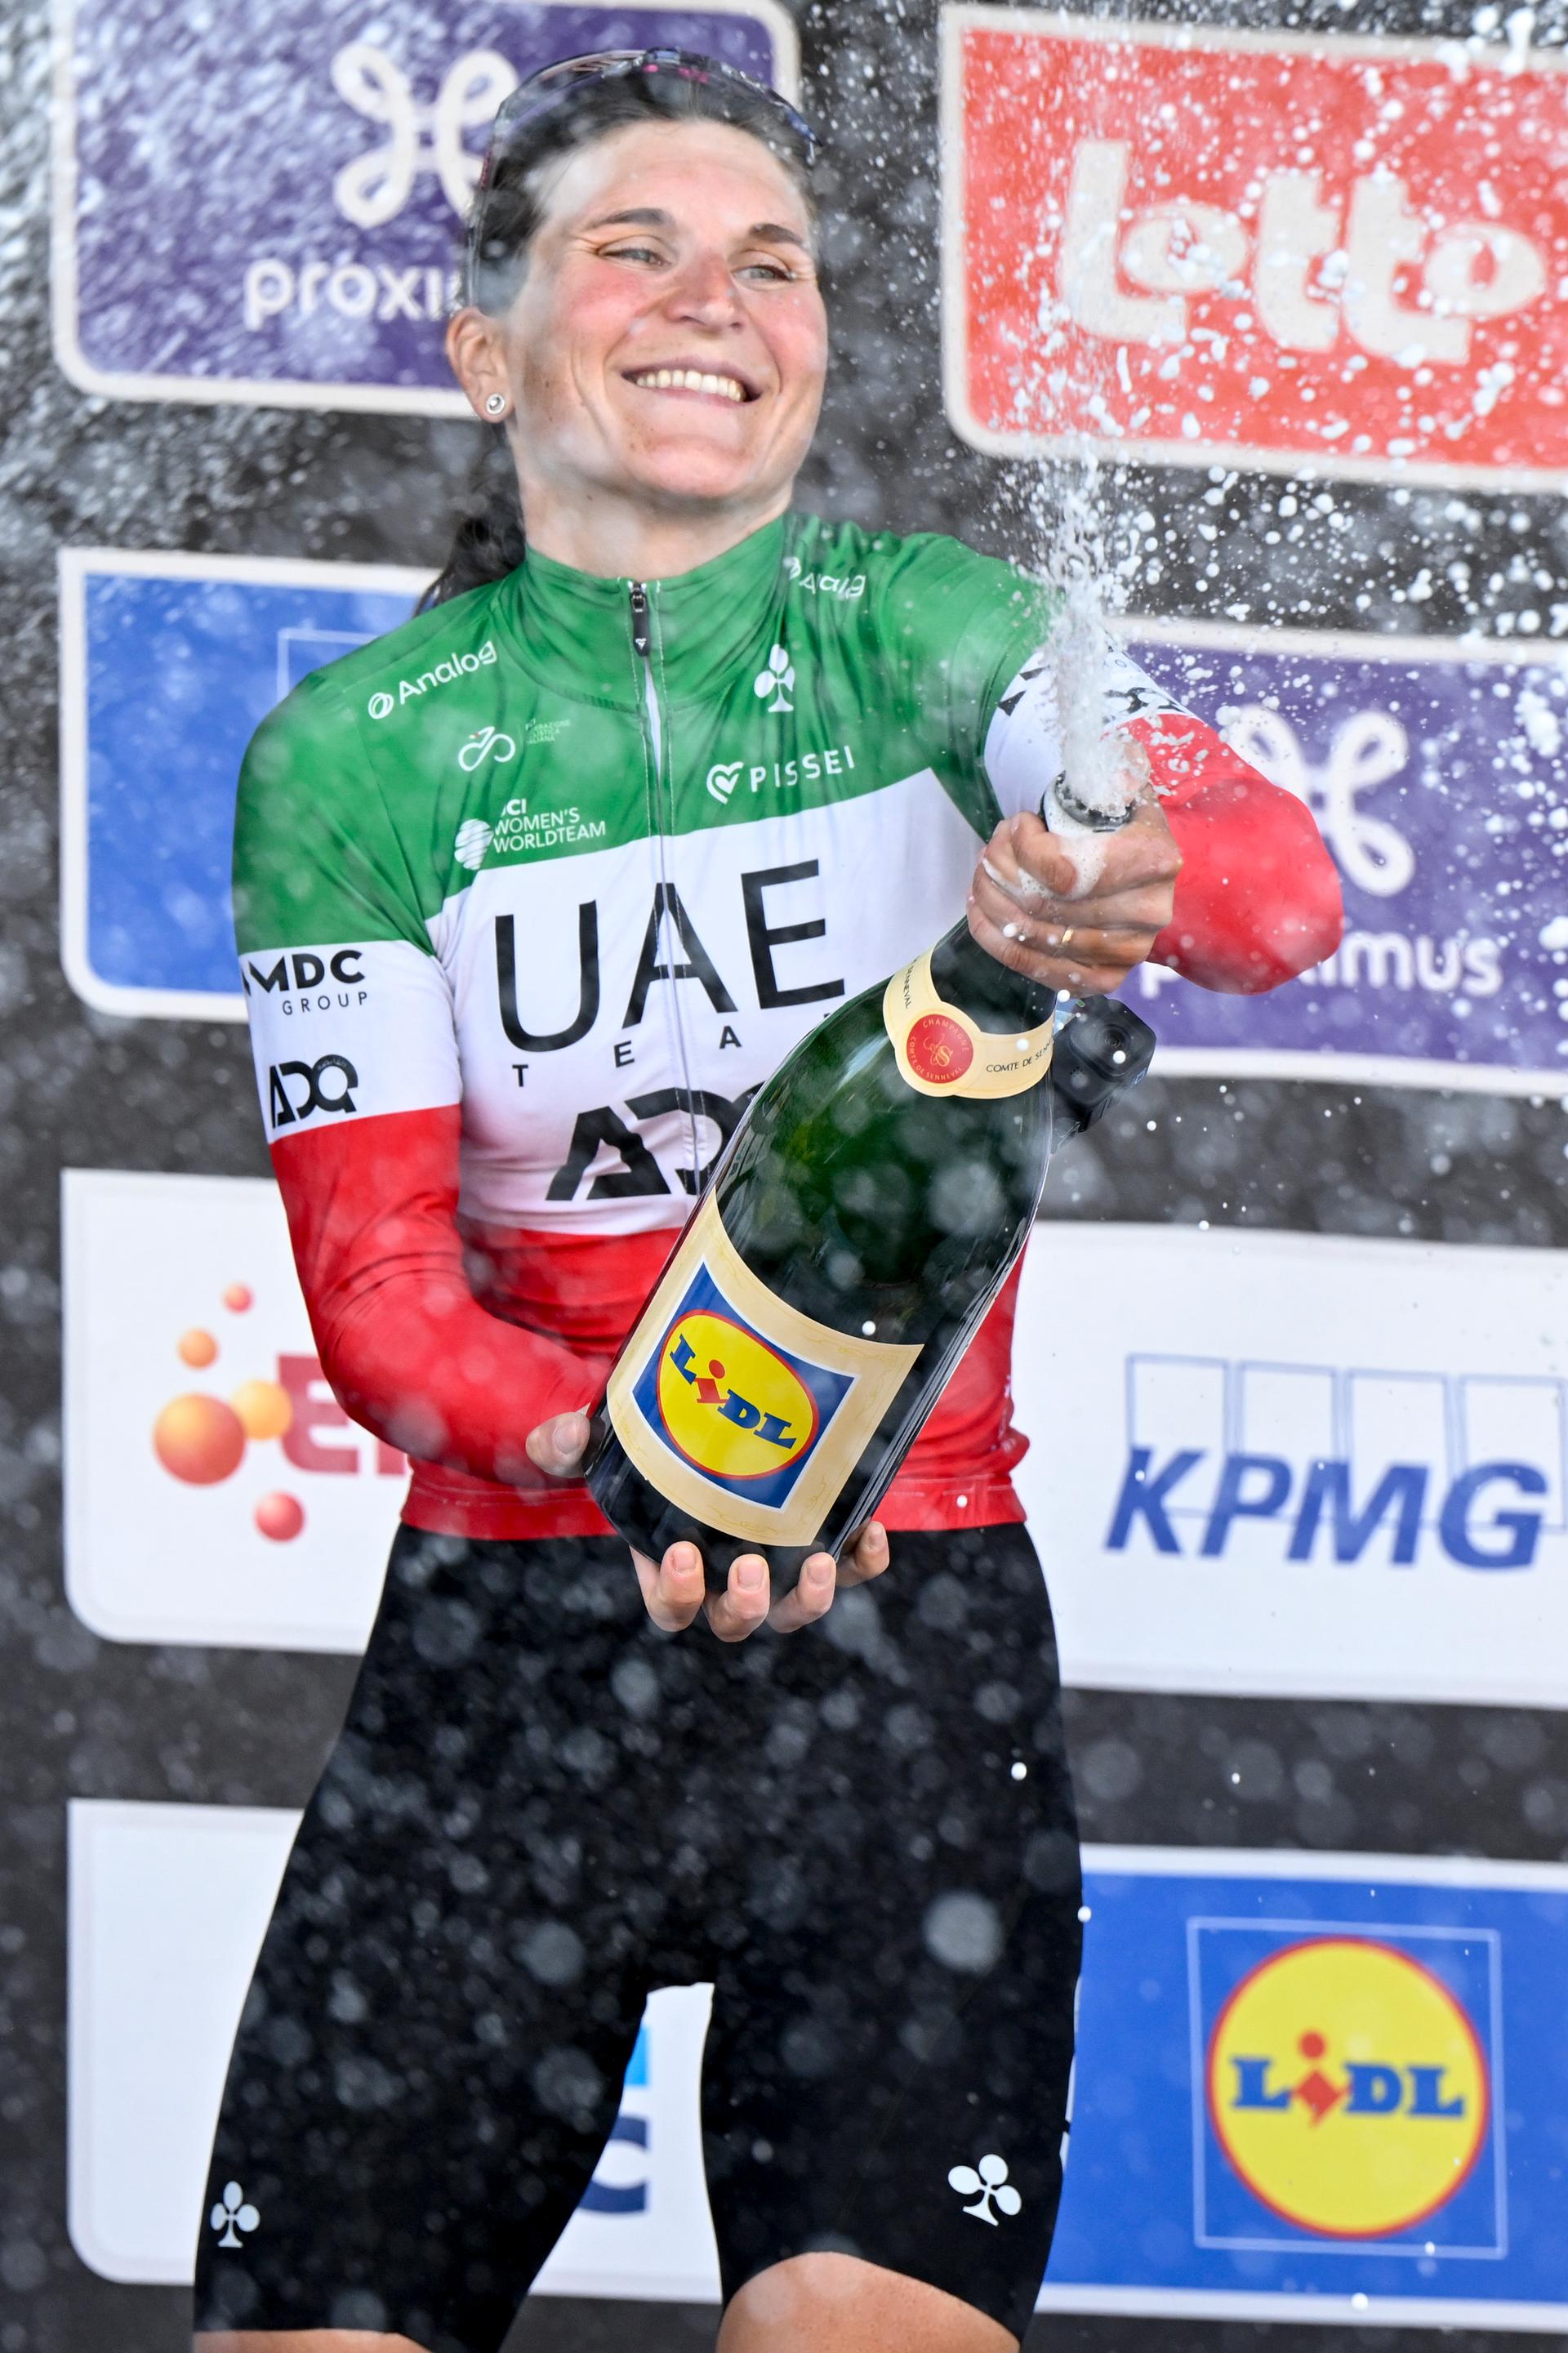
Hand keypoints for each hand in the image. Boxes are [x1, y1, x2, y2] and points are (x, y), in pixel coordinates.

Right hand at [526, 1412, 890, 1639]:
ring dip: (810, 1598)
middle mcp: (728, 1578)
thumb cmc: (650, 1443)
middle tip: (749, 1564)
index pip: (672, 1610)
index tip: (679, 1554)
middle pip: (738, 1621)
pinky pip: (853, 1570)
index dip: (676, 1596)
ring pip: (796, 1611)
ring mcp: (781, 1565)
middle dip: (746, 1604)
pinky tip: (868, 1529)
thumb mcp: (606, 1439)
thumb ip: (571, 1440)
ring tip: (816, 1560)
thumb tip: (564, 1435)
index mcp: (673, 1567)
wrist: (711, 1413)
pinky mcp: (827, 1539)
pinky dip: (864, 1561)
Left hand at [968, 791, 1180, 995]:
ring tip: (983, 877)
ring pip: (1033, 935)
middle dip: (1000, 872)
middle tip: (988, 852)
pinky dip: (996, 939)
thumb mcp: (1119, 786)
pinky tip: (982, 912)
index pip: (1066, 873)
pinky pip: (1035, 967)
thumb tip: (1099, 760)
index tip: (1015, 825)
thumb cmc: (1120, 823)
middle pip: (1044, 905)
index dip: (1024, 852)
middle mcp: (1148, 912)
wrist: (1143, 871)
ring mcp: (1128, 952)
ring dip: (993, 902)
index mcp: (1154, 860)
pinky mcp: (1105, 979)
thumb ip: (1108, 773)